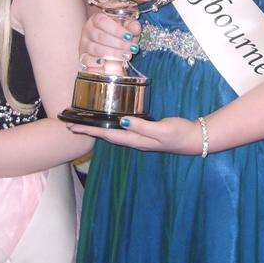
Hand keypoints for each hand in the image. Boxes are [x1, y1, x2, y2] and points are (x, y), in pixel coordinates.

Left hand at [68, 115, 201, 154]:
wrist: (193, 139)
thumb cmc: (178, 133)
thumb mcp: (161, 129)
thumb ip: (142, 126)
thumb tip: (122, 122)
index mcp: (136, 140)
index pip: (108, 135)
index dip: (90, 131)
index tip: (73, 126)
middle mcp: (134, 140)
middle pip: (106, 136)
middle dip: (88, 130)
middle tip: (70, 124)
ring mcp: (139, 138)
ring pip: (112, 134)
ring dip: (97, 129)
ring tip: (83, 123)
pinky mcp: (144, 133)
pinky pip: (121, 130)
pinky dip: (110, 126)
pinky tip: (108, 122)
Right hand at [80, 13, 139, 74]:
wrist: (112, 53)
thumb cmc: (119, 37)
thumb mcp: (127, 29)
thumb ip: (132, 27)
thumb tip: (135, 28)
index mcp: (96, 19)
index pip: (101, 21)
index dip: (116, 29)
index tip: (129, 36)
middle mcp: (88, 30)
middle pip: (100, 36)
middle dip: (118, 43)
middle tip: (132, 48)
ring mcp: (84, 44)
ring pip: (96, 48)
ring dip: (113, 53)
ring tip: (126, 56)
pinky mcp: (83, 57)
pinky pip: (86, 60)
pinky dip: (96, 62)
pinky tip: (105, 63)